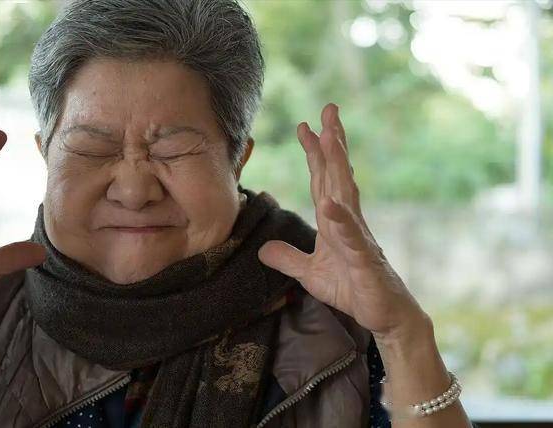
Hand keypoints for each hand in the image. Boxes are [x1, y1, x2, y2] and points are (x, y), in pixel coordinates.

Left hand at [258, 103, 428, 342]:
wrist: (384, 315)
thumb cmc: (353, 289)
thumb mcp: (310, 274)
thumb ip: (289, 259)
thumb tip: (263, 249)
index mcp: (335, 222)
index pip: (322, 181)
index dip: (315, 154)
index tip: (306, 126)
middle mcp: (348, 222)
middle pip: (337, 176)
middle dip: (332, 143)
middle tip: (328, 110)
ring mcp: (358, 238)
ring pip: (346, 195)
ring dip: (338, 167)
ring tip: (330, 138)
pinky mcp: (364, 260)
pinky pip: (351, 238)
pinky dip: (340, 221)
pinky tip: (330, 204)